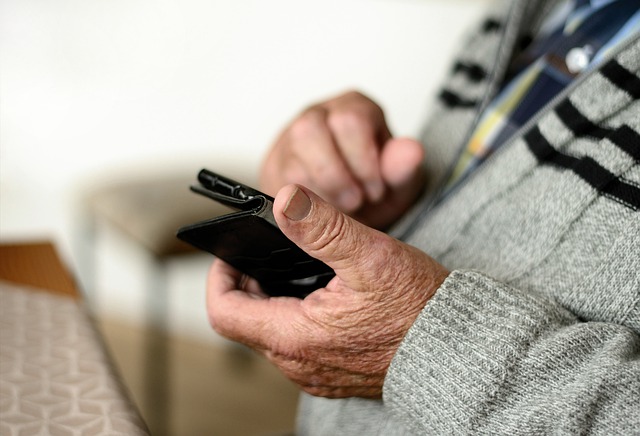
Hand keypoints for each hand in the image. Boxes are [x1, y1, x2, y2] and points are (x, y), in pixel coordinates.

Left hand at [207, 184, 448, 397]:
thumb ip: (322, 226)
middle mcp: (299, 364)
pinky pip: (298, 344)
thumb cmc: (420, 308)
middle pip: (247, 320)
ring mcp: (316, 373)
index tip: (234, 251)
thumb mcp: (370, 256)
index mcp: (296, 338)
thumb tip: (283, 199)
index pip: (224, 311)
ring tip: (297, 266)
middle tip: (270, 252)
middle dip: (250, 282)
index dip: (220, 276)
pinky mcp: (333, 373)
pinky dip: (297, 315)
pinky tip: (322, 293)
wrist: (459, 351)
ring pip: (272, 332)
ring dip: (274, 298)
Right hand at [259, 91, 424, 229]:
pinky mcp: (274, 167)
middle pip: (310, 129)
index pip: (351, 119)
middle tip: (356, 202)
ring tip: (340, 209)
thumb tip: (412, 150)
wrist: (349, 214)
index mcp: (354, 108)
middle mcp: (318, 115)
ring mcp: (290, 140)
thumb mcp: (397, 185)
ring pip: (288, 155)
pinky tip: (321, 212)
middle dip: (335, 175)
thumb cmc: (373, 191)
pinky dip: (301, 205)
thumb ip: (403, 170)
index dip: (364, 161)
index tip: (376, 190)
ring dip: (316, 191)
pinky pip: (277, 184)